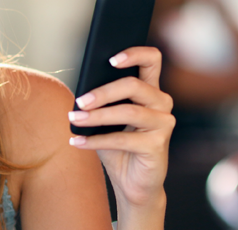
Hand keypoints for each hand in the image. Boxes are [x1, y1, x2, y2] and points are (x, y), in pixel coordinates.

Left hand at [68, 47, 174, 219]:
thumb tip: (80, 91)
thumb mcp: (105, 119)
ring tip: (73, 119)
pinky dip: (96, 140)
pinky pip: (123, 139)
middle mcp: (161, 103)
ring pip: (128, 112)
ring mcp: (163, 124)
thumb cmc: (116, 145)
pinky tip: (78, 141)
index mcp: (150, 90)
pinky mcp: (158, 146)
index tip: (111, 59)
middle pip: (134, 85)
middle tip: (80, 101)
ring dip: (96, 116)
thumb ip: (100, 101)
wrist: (131, 182)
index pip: (152, 59)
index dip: (134, 54)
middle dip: (103, 92)